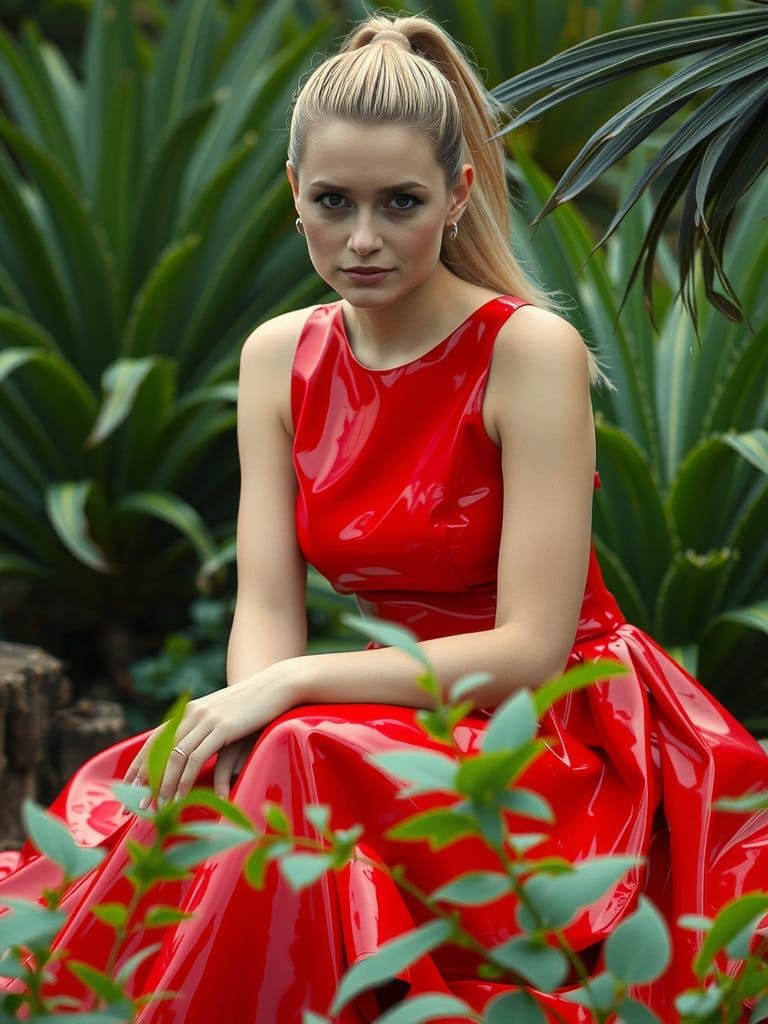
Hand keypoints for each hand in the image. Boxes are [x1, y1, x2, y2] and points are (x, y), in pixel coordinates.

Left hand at [122, 663, 300, 805]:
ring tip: (157, 808)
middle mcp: (193, 713)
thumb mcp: (223, 717)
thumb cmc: (252, 706)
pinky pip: (196, 759)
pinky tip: (181, 797)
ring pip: (174, 757)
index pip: (156, 739)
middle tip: (137, 804)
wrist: (276, 687)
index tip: (129, 785)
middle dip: (145, 779)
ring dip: (163, 785)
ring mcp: (206, 719)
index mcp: (190, 710)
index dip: (140, 762)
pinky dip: (184, 781)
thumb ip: (206, 732)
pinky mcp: (222, 728)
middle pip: (160, 750)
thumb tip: (194, 754)